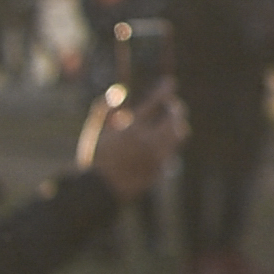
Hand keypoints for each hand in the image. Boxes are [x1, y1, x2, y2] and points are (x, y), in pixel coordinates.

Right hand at [80, 81, 182, 199]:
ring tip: (171, 122)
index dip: (164, 90)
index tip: (170, 82)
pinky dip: (168, 144)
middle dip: (174, 108)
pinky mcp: (161, 169)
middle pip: (174, 117)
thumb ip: (106, 110)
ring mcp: (157, 156)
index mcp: (132, 128)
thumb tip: (117, 92)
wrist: (99, 191)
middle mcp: (149, 141)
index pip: (155, 102)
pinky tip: (163, 143)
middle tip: (171, 105)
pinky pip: (171, 151)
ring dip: (176, 125)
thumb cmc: (95, 158)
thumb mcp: (95, 132)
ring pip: (178, 134)